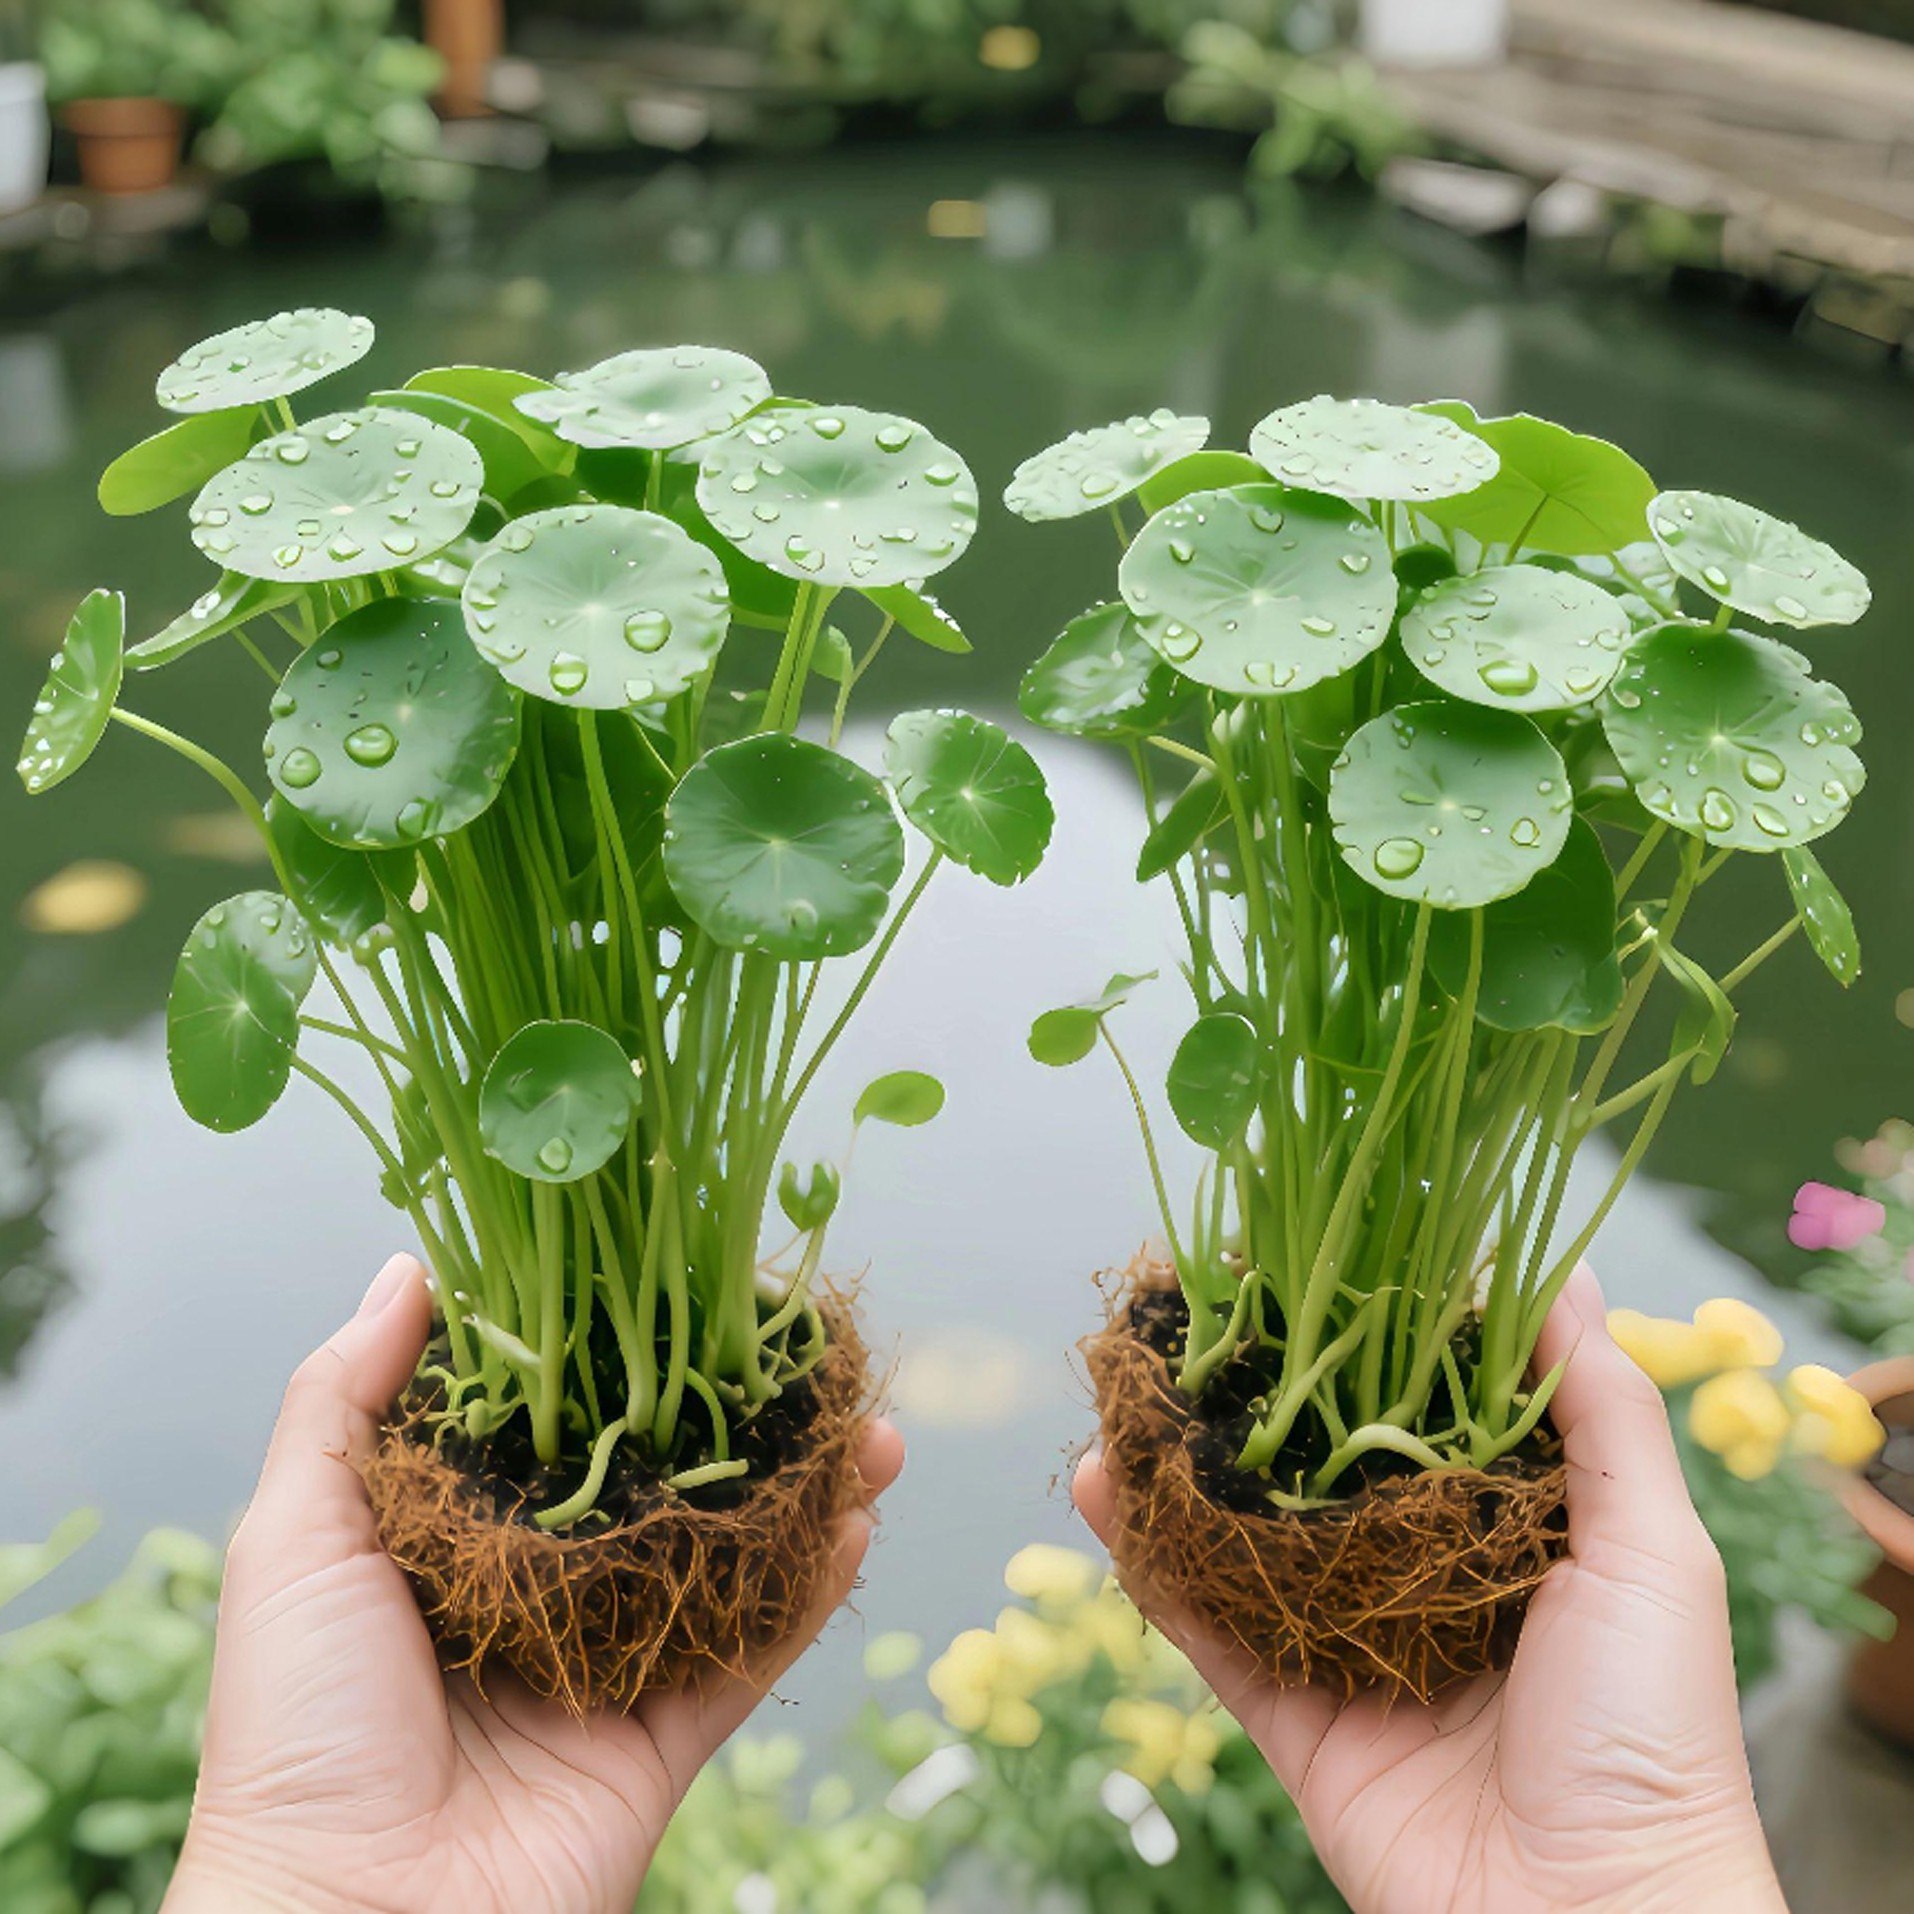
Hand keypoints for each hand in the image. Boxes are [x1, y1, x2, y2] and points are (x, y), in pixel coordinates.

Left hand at [166, 1253, 902, 1913]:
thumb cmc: (296, 1729)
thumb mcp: (292, 1539)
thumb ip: (344, 1401)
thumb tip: (412, 1267)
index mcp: (454, 1543)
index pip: (555, 1423)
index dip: (617, 1353)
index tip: (679, 1279)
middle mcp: (545, 1594)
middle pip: (663, 1483)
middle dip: (738, 1416)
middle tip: (802, 1349)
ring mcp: (613, 1667)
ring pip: (732, 1558)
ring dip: (806, 1491)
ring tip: (871, 1424)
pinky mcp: (665, 1740)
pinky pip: (756, 1652)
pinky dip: (816, 1591)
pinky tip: (862, 1521)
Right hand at [1075, 1264, 1785, 1913]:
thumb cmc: (1651, 1732)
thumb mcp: (1654, 1552)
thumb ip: (1601, 1412)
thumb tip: (1562, 1271)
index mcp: (1513, 1535)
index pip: (1422, 1411)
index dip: (1363, 1341)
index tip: (1302, 1265)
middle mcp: (1422, 1582)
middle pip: (1317, 1468)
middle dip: (1252, 1397)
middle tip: (1188, 1320)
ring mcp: (1349, 1651)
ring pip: (1245, 1540)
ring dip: (1178, 1469)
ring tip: (1120, 1394)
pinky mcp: (1293, 1721)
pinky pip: (1208, 1630)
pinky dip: (1150, 1563)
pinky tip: (1103, 1490)